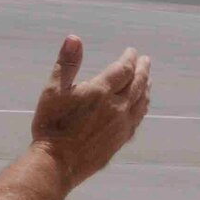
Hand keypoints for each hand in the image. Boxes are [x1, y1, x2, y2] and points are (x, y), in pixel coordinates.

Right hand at [29, 35, 151, 187]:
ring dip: (146, 87)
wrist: (58, 161)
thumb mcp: (53, 91)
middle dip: (142, 69)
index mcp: (101, 91)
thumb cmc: (51, 125)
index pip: (123, 69)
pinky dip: (143, 107)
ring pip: (141, 101)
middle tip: (146, 60)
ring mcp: (122, 125)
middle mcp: (117, 106)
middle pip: (137, 83)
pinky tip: (141, 106)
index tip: (132, 51)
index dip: (129, 58)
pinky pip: (138, 118)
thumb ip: (66, 64)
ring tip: (148, 80)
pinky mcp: (121, 140)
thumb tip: (74, 38)